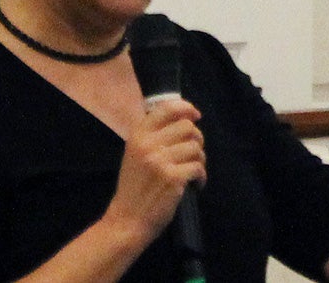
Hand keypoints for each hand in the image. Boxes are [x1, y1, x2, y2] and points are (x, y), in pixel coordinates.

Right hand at [103, 98, 205, 243]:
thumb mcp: (135, 154)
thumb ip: (154, 136)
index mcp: (138, 135)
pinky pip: (198, 167)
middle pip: (187, 127)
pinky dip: (201, 177)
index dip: (186, 108)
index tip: (195, 116)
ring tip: (193, 171)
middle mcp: (148, 144)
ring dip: (200, 159)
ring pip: (195, 147)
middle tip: (193, 154)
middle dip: (197, 138)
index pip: (167, 108)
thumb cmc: (134, 187)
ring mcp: (161, 161)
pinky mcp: (173, 177)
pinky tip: (196, 184)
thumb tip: (185, 120)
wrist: (127, 220)